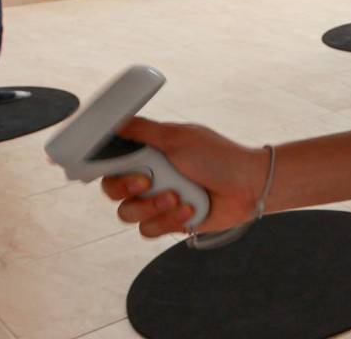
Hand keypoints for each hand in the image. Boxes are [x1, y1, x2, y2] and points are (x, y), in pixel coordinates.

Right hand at [100, 118, 269, 237]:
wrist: (247, 187)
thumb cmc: (218, 157)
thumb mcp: (178, 137)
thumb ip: (143, 130)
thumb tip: (116, 120)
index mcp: (149, 154)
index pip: (112, 161)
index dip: (104, 166)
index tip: (108, 166)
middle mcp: (150, 178)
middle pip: (112, 190)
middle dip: (127, 187)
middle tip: (148, 181)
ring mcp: (158, 201)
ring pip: (128, 213)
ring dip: (153, 206)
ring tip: (178, 196)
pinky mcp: (169, 222)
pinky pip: (149, 229)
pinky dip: (169, 220)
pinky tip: (190, 209)